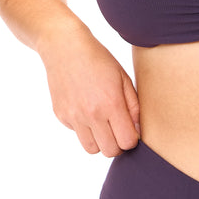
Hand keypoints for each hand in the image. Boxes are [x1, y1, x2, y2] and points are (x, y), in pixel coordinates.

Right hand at [40, 26, 139, 156]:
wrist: (65, 47)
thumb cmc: (98, 58)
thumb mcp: (123, 76)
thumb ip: (133, 105)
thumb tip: (137, 129)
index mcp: (111, 103)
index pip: (127, 142)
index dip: (132, 138)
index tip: (131, 128)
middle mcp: (91, 114)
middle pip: (110, 151)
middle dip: (118, 143)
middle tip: (118, 128)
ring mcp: (74, 117)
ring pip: (92, 149)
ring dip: (100, 140)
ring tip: (103, 122)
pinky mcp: (61, 116)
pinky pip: (77, 133)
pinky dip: (84, 128)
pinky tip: (86, 107)